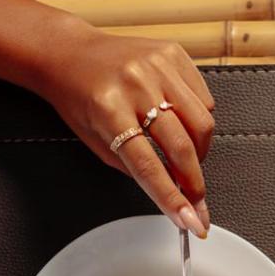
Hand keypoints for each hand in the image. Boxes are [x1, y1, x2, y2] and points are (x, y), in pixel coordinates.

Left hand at [35, 20, 214, 237]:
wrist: (70, 54)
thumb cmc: (80, 100)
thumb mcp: (97, 143)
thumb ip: (135, 168)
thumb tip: (174, 193)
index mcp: (109, 110)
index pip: (149, 166)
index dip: (173, 198)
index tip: (192, 221)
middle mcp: (135, 85)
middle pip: (182, 146)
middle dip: (194, 182)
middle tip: (196, 200)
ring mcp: (157, 66)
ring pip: (202, 122)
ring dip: (201, 152)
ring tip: (188, 158)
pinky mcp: (173, 53)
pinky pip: (204, 98)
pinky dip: (200, 121)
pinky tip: (185, 125)